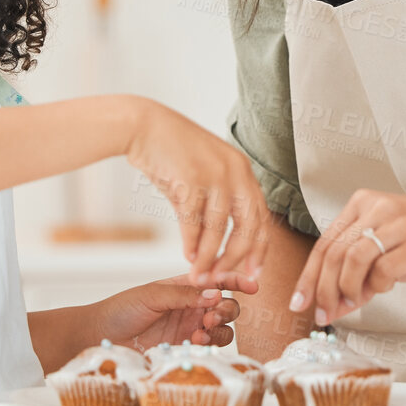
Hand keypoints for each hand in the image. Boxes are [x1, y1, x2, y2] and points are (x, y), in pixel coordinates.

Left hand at [93, 272, 260, 350]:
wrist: (100, 337)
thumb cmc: (120, 309)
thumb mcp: (153, 294)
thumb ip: (185, 294)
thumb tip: (216, 292)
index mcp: (185, 286)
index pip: (218, 279)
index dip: (237, 279)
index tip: (253, 285)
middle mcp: (192, 306)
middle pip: (227, 305)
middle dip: (227, 309)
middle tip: (210, 315)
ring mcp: (190, 328)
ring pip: (223, 327)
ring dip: (220, 327)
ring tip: (202, 330)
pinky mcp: (185, 348)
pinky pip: (210, 346)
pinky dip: (211, 342)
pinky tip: (196, 341)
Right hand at [124, 98, 269, 284]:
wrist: (143, 126)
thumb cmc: (172, 152)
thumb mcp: (204, 174)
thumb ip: (217, 204)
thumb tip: (219, 244)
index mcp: (243, 170)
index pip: (261, 216)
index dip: (260, 247)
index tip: (254, 271)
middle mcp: (235, 171)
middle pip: (248, 225)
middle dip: (238, 257)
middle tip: (227, 278)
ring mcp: (214, 173)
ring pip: (220, 227)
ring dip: (210, 256)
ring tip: (201, 275)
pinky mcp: (190, 178)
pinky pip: (194, 220)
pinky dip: (192, 243)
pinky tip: (188, 257)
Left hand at [290, 189, 405, 322]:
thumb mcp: (388, 250)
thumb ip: (359, 274)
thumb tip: (330, 307)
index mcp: (363, 204)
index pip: (324, 243)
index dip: (308, 276)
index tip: (300, 301)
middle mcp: (377, 208)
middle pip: (334, 252)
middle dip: (323, 290)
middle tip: (324, 313)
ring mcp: (398, 223)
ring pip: (352, 259)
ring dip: (346, 289)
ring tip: (353, 303)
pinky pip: (384, 268)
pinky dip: (377, 286)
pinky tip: (384, 289)